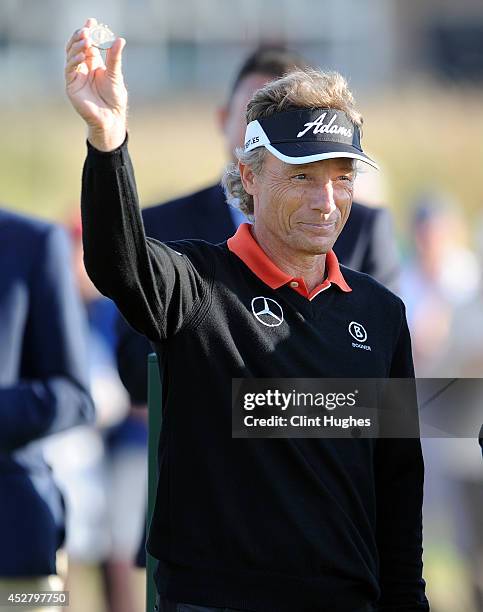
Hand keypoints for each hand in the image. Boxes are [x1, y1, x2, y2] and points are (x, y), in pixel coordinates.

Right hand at [65, 17, 127, 150]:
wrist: (111, 117)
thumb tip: (119, 40)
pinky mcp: (71, 85)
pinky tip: (83, 56)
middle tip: (86, 29)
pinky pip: (70, 69)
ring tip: (85, 39)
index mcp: (94, 63)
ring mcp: (76, 76)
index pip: (89, 44)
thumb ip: (114, 58)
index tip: (92, 21)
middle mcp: (83, 68)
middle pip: (77, 47)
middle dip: (81, 37)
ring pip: (71, 55)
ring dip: (77, 46)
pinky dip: (75, 61)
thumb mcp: (115, 75)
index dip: (89, 32)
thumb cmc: (115, 98)